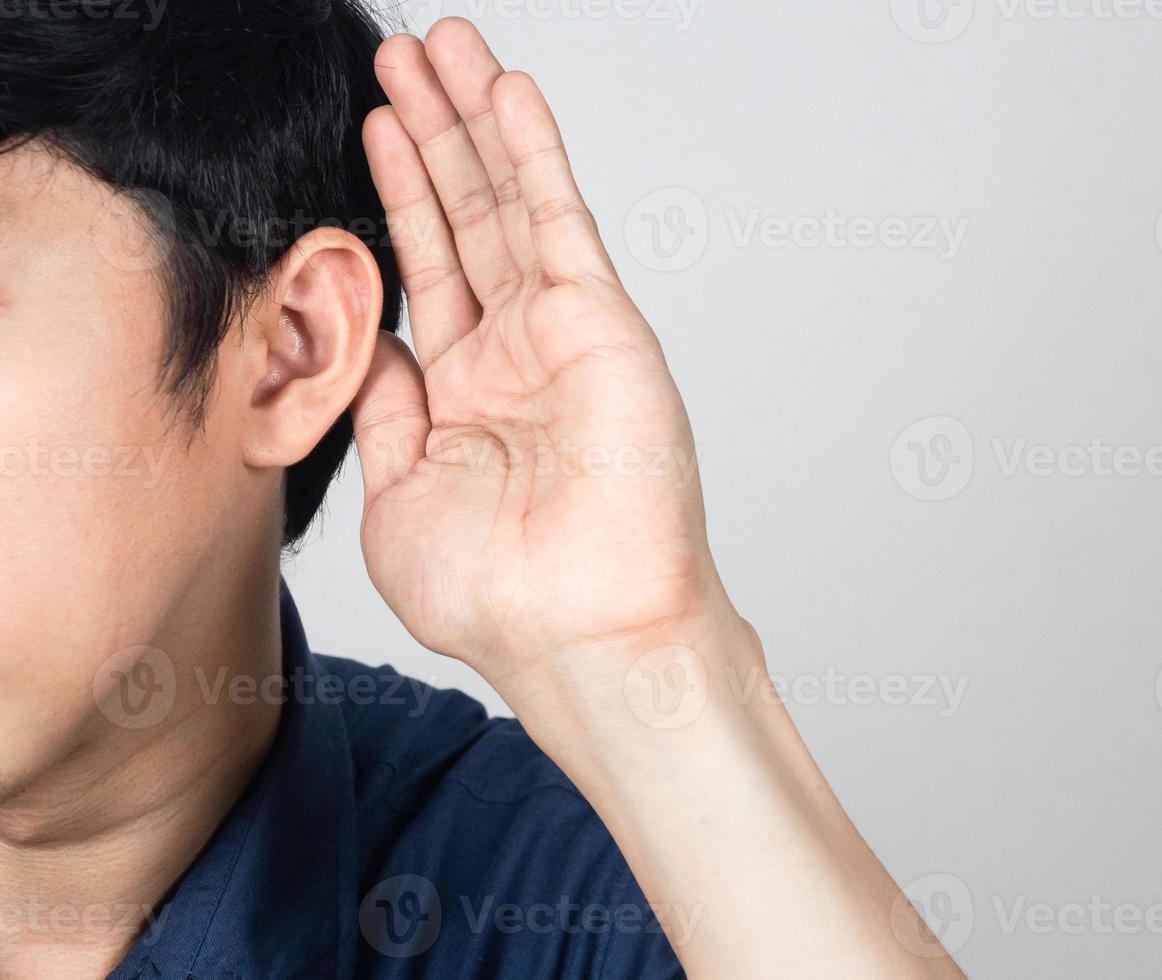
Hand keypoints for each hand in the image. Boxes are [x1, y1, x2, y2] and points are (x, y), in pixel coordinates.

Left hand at [351, 20, 724, 677]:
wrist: (581, 634)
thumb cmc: (502, 598)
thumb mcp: (401, 498)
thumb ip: (387, 411)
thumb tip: (373, 341)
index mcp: (467, 396)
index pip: (428, 270)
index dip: (399, 195)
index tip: (377, 127)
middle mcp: (517, 354)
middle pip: (466, 217)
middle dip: (435, 133)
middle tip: (407, 53)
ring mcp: (561, 334)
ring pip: (508, 203)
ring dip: (475, 122)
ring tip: (445, 45)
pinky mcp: (600, 324)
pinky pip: (559, 223)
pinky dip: (533, 155)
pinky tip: (508, 94)